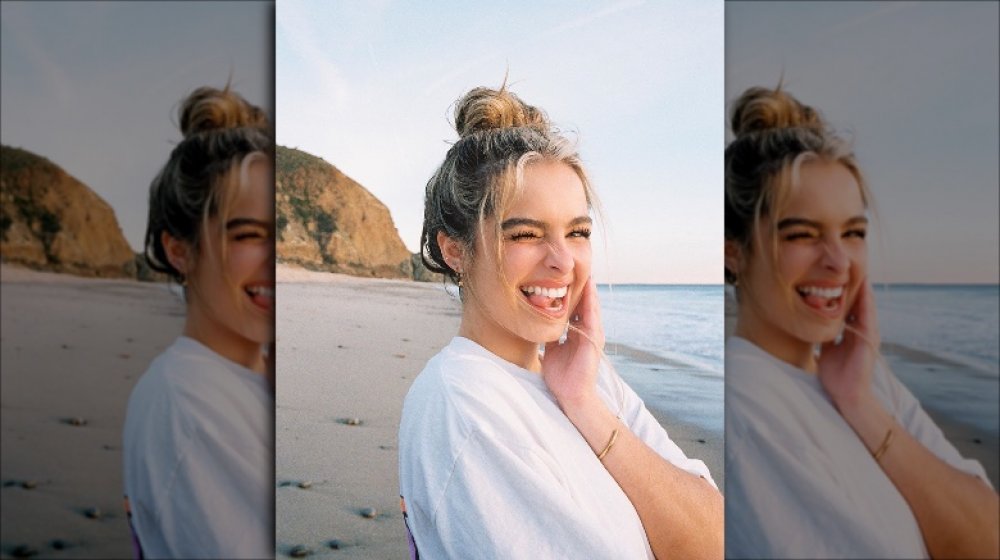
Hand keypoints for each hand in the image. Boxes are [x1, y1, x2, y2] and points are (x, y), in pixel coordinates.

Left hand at [541, 276, 605, 408]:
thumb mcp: (551, 350)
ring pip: (591, 307)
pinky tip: (588, 291)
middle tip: (578, 267)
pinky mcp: (594, 340)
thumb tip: (540, 325)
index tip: (566, 276)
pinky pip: (592, 317)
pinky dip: (590, 303)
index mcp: (577, 333)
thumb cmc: (561, 376)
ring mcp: (593, 335)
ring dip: (589, 291)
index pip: (575, 307)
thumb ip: (550, 336)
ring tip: (586, 273)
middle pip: (585, 303)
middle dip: (582, 287)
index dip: (571, 292)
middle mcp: (587, 331)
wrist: (571, 395)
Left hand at [818, 279, 881, 410]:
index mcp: (851, 333)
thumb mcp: (827, 350)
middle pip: (858, 303)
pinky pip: (868, 317)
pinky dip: (866, 304)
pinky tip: (864, 291)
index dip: (844, 292)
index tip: (837, 275)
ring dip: (864, 290)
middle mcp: (861, 331)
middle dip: (855, 286)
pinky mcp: (870, 340)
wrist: (847, 395)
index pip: (849, 307)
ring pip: (866, 307)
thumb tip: (812, 326)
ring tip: (861, 271)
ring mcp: (867, 335)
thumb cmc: (836, 376)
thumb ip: (825, 336)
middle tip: (851, 266)